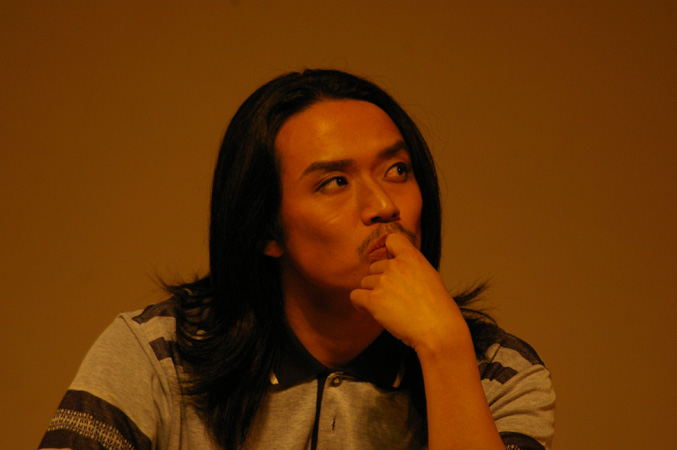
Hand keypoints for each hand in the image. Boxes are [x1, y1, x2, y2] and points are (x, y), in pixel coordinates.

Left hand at [349, 233, 467, 354]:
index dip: (389, 252)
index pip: (392, 240)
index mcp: (412, 257)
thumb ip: (411, 268)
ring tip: (389, 307)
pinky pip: (355, 296)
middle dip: (380, 280)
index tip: (390, 263)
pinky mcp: (374, 300)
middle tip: (394, 297)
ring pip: (365, 282)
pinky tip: (368, 310)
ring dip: (372, 293)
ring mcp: (383, 282)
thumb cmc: (438, 309)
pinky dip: (360, 303)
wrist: (439, 330)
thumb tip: (395, 269)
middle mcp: (396, 266)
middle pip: (375, 267)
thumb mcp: (430, 277)